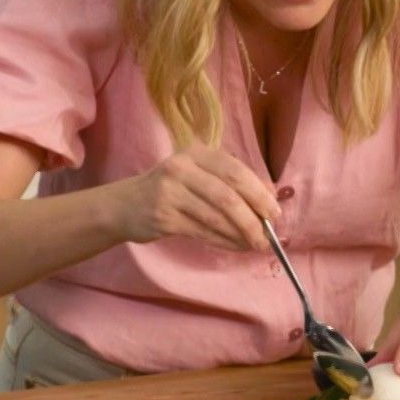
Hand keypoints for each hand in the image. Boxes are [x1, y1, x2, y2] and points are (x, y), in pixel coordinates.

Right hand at [112, 145, 279, 251]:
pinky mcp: (163, 217)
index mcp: (197, 153)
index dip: (259, 192)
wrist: (124, 205)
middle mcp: (182, 168)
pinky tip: (235, 247)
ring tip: (255, 244)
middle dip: (252, 218)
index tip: (274, 212)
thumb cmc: (170, 189)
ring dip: (240, 234)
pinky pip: (202, 232)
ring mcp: (170, 192)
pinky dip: (223, 241)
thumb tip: (269, 200)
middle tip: (267, 235)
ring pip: (216, 217)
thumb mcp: (197, 175)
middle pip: (227, 195)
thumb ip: (229, 182)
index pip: (235, 171)